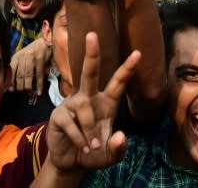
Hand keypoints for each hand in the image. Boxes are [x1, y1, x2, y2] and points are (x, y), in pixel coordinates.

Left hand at [9, 37, 51, 94]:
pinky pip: (39, 75)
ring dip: (28, 85)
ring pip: (28, 75)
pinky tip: (39, 91)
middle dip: (19, 85)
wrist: (43, 42)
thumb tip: (11, 85)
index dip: (10, 81)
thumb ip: (16, 69)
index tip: (10, 90)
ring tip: (28, 91)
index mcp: (16, 57)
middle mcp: (22, 57)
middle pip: (19, 74)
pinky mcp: (40, 60)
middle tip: (20, 92)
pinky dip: (39, 85)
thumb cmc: (30, 52)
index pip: (11, 71)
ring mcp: (31, 58)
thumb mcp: (21, 58)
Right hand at [46, 33, 139, 170]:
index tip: (138, 53)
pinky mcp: (58, 115)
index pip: (117, 83)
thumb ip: (117, 149)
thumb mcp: (109, 156)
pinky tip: (82, 146)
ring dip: (90, 130)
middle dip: (91, 54)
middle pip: (89, 73)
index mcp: (105, 103)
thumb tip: (119, 135)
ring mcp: (71, 105)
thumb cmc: (94, 152)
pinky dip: (80, 139)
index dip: (127, 69)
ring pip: (83, 107)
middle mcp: (88, 99)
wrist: (71, 162)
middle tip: (92, 35)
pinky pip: (71, 123)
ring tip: (93, 146)